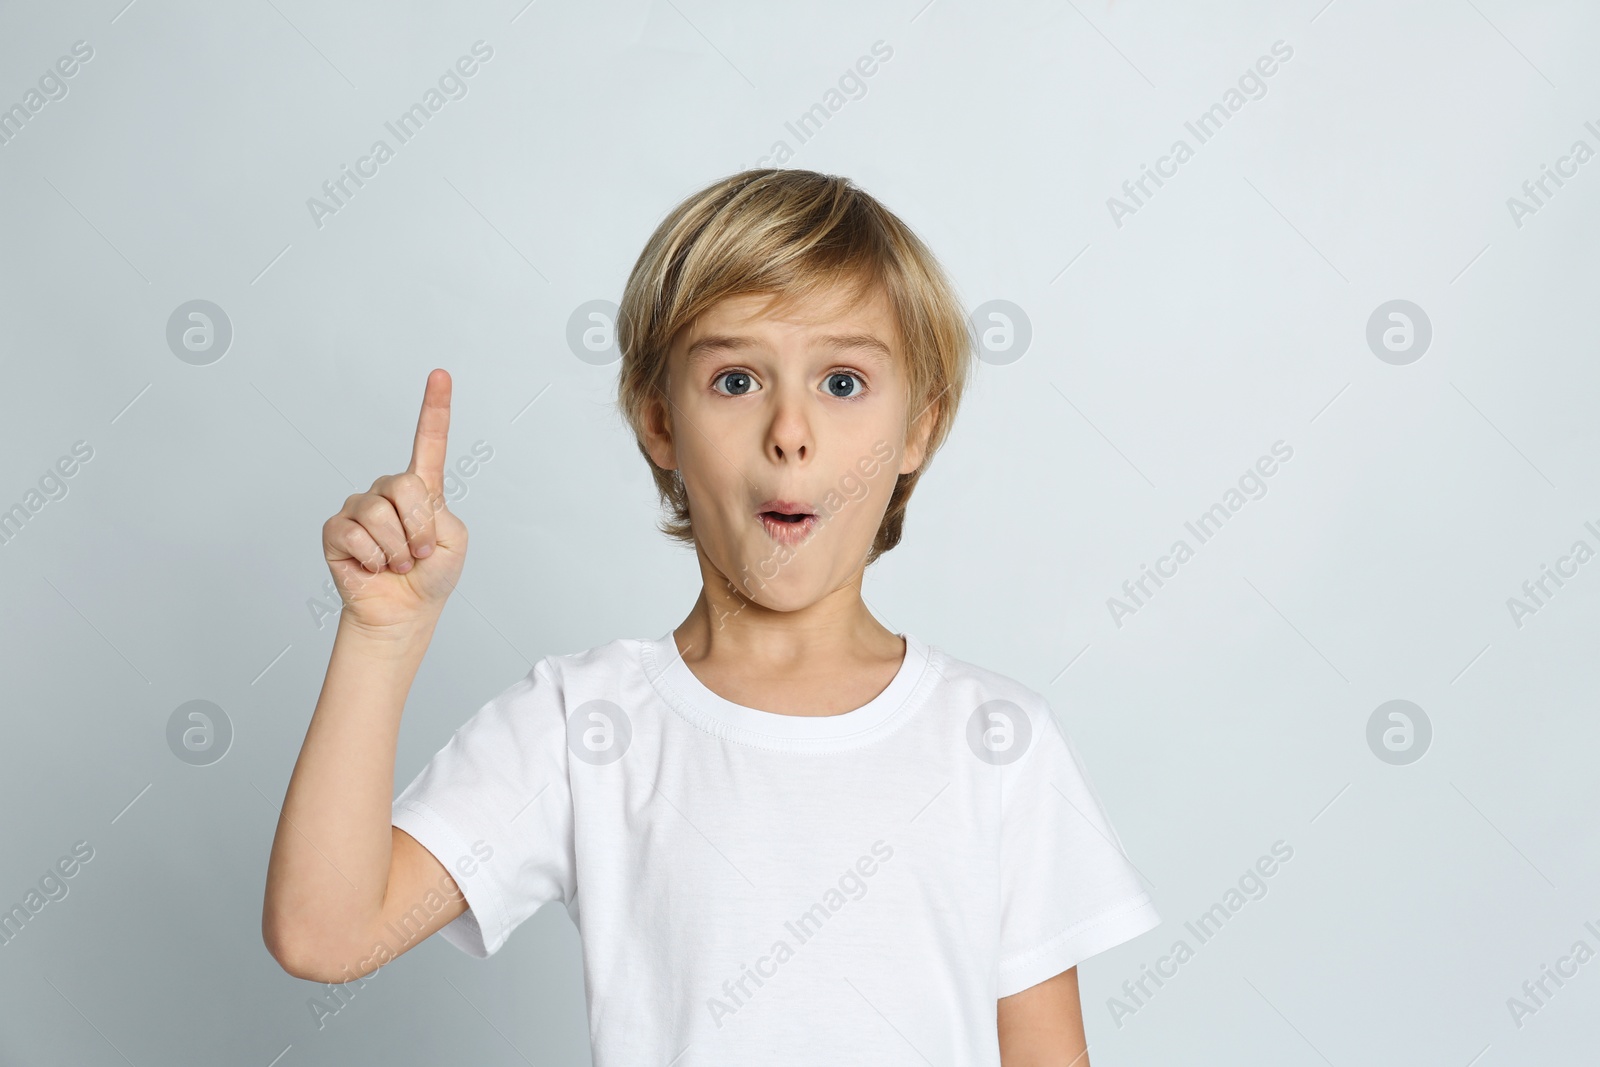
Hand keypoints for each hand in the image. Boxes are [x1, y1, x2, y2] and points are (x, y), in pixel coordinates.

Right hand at [321, 369, 467, 632]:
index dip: (434, 407)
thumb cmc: (432, 575)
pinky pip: (356, 534)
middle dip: (418, 527)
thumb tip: (401, 506)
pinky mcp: (336, 529)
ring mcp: (360, 507)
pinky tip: (374, 567)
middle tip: (420, 552)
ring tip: (398, 563)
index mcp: (422, 489)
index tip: (441, 374)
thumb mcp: (453, 541)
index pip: (428, 442)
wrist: (404, 610)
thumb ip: (437, 513)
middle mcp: (388, 491)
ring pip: (380, 514)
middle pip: (404, 486)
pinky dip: (374, 559)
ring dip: (398, 549)